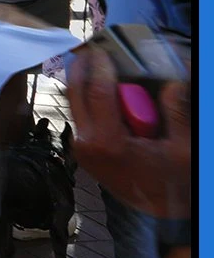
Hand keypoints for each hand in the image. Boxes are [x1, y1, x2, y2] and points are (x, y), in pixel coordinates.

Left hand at [67, 47, 191, 219]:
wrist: (159, 211)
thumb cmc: (171, 182)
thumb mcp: (183, 148)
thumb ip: (176, 112)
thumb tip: (173, 82)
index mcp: (107, 142)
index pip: (97, 92)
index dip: (99, 66)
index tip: (101, 48)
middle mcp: (86, 143)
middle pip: (75, 92)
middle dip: (81, 67)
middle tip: (89, 46)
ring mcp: (81, 147)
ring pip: (74, 102)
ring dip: (83, 80)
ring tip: (92, 60)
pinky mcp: (83, 148)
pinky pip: (81, 114)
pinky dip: (87, 97)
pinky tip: (98, 85)